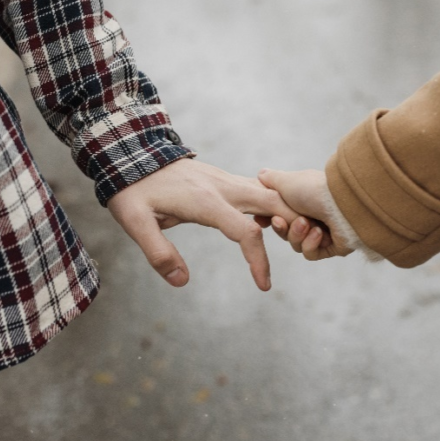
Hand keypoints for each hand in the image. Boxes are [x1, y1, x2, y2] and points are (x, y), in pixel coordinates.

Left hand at [107, 159, 297, 290]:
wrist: (134, 154)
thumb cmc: (133, 191)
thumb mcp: (135, 222)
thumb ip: (158, 253)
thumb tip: (182, 281)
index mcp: (205, 201)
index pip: (246, 232)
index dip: (259, 260)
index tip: (264, 286)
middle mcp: (224, 187)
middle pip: (273, 203)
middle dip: (294, 226)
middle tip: (306, 250)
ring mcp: (227, 180)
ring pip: (271, 193)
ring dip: (289, 213)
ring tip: (298, 238)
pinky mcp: (226, 180)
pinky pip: (261, 190)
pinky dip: (276, 205)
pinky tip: (276, 223)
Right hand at [258, 169, 353, 260]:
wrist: (343, 202)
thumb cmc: (314, 189)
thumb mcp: (286, 181)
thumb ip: (271, 179)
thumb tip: (262, 174)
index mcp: (304, 199)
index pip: (281, 215)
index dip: (271, 219)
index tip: (261, 219)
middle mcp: (314, 214)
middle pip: (287, 232)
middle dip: (282, 228)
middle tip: (280, 221)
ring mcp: (325, 231)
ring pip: (297, 244)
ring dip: (297, 235)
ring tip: (306, 224)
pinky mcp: (334, 246)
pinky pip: (312, 253)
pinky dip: (311, 245)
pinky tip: (319, 233)